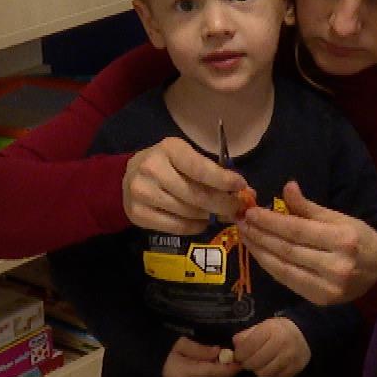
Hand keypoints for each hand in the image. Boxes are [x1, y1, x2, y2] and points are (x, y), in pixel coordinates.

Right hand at [122, 137, 246, 234]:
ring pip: (189, 213)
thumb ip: (212, 172)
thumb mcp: (186, 157)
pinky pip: (177, 227)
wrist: (130, 176)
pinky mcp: (138, 214)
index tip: (241, 187)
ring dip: (210, 216)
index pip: (200, 168)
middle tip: (237, 209)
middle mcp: (152, 169)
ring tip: (220, 214)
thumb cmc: (167, 164)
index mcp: (169, 149)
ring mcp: (142, 193)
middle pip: (196, 195)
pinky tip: (202, 222)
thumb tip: (246, 192)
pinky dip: (196, 227)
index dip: (223, 180)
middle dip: (223, 204)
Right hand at [160, 337, 238, 376]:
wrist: (151, 365)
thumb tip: (218, 352)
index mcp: (184, 372)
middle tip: (237, 361)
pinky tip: (217, 369)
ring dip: (223, 376)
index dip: (227, 368)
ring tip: (228, 364)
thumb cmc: (165, 351)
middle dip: (228, 372)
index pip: (211, 372)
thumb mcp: (181, 344)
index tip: (239, 361)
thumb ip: (200, 349)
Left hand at [231, 316, 309, 376]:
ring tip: (259, 365)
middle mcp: (281, 343)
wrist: (303, 333)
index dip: (240, 354)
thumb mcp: (261, 326)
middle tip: (248, 361)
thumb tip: (234, 349)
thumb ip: (245, 336)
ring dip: (258, 371)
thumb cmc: (278, 330)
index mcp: (270, 329)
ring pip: (264, 373)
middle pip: (255, 362)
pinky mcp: (295, 368)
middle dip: (247, 363)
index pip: (248, 346)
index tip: (239, 355)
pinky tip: (270, 367)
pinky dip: (270, 375)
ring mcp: (290, 357)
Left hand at [237, 182, 376, 305]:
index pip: (298, 230)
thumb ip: (310, 207)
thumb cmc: (360, 240)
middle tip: (241, 222)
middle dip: (261, 235)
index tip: (251, 212)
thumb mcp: (340, 218)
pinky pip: (288, 281)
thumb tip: (287, 187)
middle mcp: (336, 265)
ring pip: (284, 267)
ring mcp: (327, 286)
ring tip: (246, 236)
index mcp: (343, 239)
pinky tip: (259, 254)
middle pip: (288, 249)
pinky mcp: (320, 299)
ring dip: (260, 252)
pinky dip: (271, 267)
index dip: (271, 221)